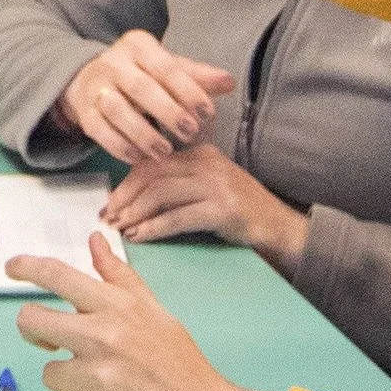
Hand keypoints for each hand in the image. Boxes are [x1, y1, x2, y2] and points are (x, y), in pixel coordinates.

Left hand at [10, 235, 262, 390]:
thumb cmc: (185, 370)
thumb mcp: (156, 315)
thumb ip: (120, 278)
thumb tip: (94, 241)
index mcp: (119, 308)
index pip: (59, 275)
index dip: (27, 268)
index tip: (12, 267)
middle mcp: (104, 336)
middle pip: (32, 321)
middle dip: (36, 332)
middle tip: (53, 341)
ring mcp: (98, 376)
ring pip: (50, 373)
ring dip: (72, 384)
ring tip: (110, 389)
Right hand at [52, 29, 237, 162]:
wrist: (88, 78)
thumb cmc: (140, 74)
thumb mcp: (167, 69)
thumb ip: (197, 77)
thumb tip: (229, 82)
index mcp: (138, 46)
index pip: (165, 67)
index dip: (188, 90)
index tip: (208, 113)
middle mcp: (113, 62)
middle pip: (140, 87)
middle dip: (167, 112)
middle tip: (190, 133)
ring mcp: (95, 87)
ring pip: (116, 109)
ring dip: (142, 133)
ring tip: (165, 152)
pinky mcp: (84, 112)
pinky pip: (99, 131)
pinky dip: (120, 146)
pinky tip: (139, 158)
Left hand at [106, 145, 308, 267]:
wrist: (282, 229)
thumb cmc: (241, 213)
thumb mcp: (209, 188)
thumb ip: (180, 185)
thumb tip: (136, 197)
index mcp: (202, 154)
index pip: (153, 161)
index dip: (126, 182)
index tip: (110, 202)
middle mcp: (208, 163)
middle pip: (152, 174)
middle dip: (124, 197)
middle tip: (108, 218)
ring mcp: (217, 184)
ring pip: (161, 193)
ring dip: (135, 213)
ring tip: (121, 229)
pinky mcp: (223, 209)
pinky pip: (178, 217)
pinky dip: (154, 227)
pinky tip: (141, 237)